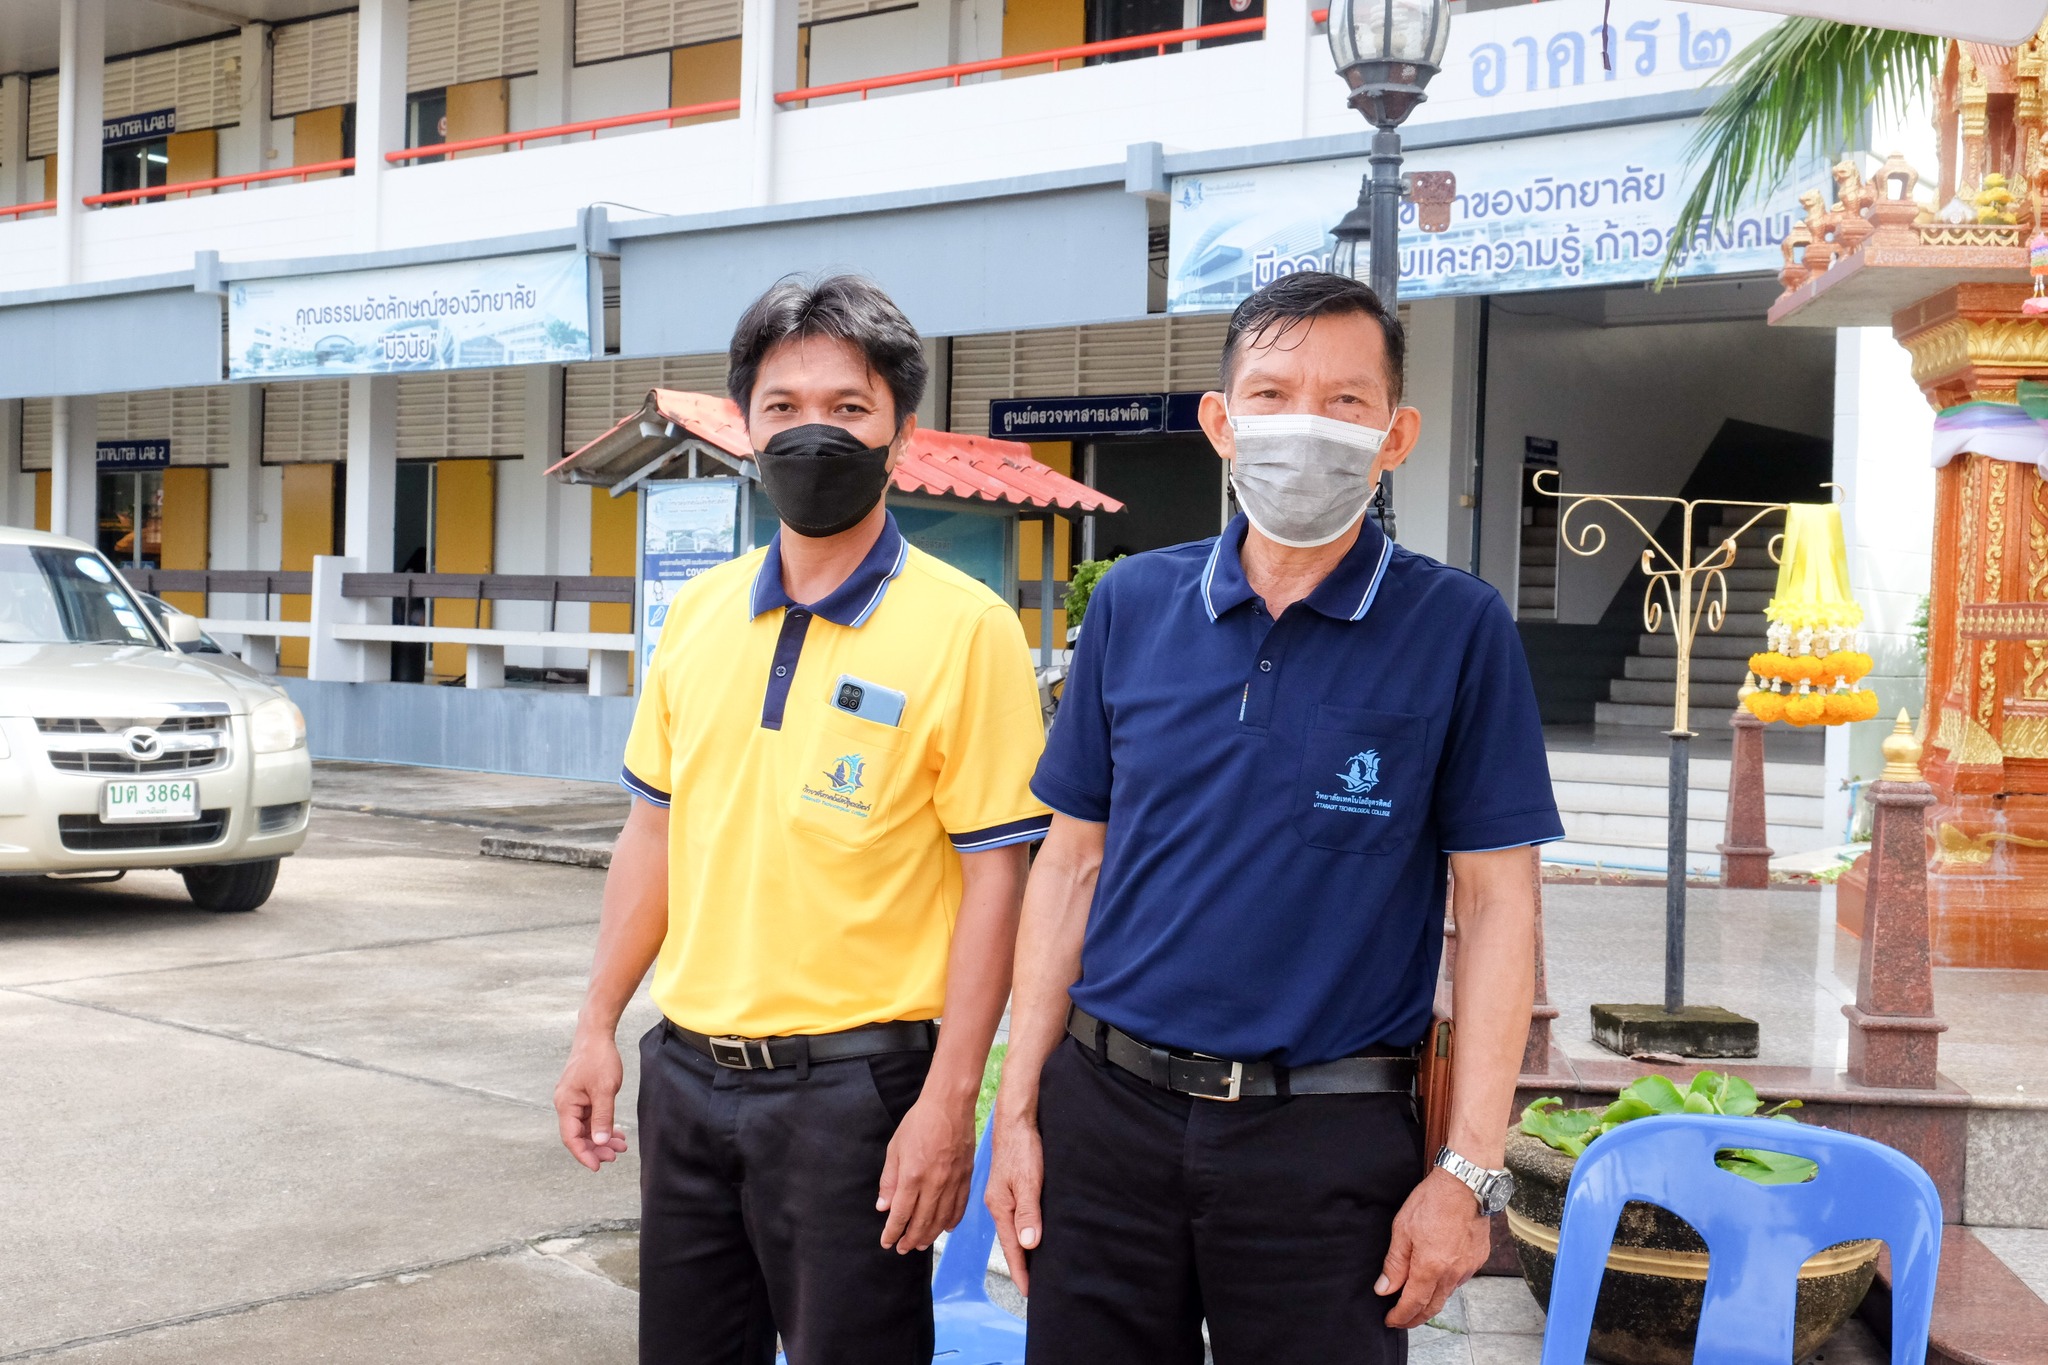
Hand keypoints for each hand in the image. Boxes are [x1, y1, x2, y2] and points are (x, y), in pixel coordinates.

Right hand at [554, 1029, 629, 1171]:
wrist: (596, 1034)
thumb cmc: (598, 1058)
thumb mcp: (604, 1090)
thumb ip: (602, 1117)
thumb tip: (599, 1142)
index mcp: (566, 1104)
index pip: (571, 1138)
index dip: (584, 1154)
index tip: (598, 1166)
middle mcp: (566, 1104)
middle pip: (579, 1135)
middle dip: (596, 1148)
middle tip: (615, 1156)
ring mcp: (574, 1099)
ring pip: (587, 1127)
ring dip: (602, 1138)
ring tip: (621, 1146)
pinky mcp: (583, 1095)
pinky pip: (591, 1116)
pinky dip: (603, 1125)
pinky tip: (617, 1132)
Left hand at [877, 1096, 974, 1252]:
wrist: (950, 1106)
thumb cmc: (919, 1123)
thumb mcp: (895, 1149)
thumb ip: (889, 1180)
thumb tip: (883, 1207)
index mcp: (912, 1177)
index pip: (901, 1214)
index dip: (892, 1232)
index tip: (887, 1242)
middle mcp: (934, 1184)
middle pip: (921, 1222)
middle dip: (910, 1239)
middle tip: (902, 1249)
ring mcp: (952, 1183)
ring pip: (941, 1219)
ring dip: (929, 1235)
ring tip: (920, 1244)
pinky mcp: (966, 1178)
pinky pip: (960, 1207)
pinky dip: (952, 1221)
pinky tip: (945, 1229)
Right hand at [984, 1111, 1043, 1295]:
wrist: (1016, 1122)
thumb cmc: (1023, 1149)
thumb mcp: (1028, 1181)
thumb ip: (1028, 1212)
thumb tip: (1028, 1244)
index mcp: (1000, 1207)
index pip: (1012, 1247)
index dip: (1020, 1270)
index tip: (1028, 1292)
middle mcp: (998, 1205)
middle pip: (1010, 1242)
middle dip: (1020, 1266)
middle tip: (1032, 1289)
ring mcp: (1003, 1197)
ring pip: (1013, 1230)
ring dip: (1021, 1251)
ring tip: (1032, 1269)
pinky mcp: (1010, 1188)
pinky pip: (1016, 1218)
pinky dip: (1022, 1233)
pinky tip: (1029, 1236)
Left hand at [1378, 1168, 1491, 1328]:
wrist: (1466, 1184)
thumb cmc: (1432, 1201)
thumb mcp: (1402, 1229)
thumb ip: (1395, 1264)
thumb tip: (1384, 1289)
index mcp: (1431, 1268)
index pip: (1414, 1304)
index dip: (1401, 1316)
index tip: (1391, 1321)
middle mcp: (1453, 1273)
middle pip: (1433, 1306)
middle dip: (1415, 1317)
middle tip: (1402, 1319)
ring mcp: (1469, 1267)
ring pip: (1447, 1294)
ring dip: (1431, 1301)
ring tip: (1417, 1300)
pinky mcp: (1478, 1259)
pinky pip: (1460, 1279)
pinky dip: (1446, 1284)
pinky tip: (1438, 1278)